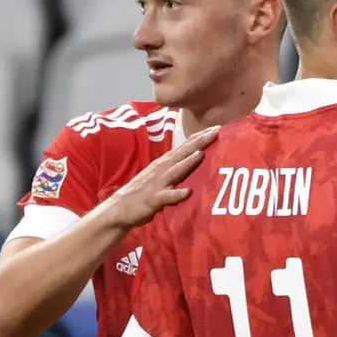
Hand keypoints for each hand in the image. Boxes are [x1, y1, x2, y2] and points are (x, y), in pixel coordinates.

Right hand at [104, 126, 218, 229]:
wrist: (119, 209)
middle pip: (182, 153)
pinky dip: (177, 194)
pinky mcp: (153, 199)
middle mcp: (162, 169)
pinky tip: (187, 192)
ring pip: (175, 171)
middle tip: (215, 131)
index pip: (185, 146)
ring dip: (188, 163)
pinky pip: (167, 197)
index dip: (200, 137)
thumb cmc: (144, 191)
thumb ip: (177, 167)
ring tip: (200, 154)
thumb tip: (197, 157)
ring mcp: (157, 184)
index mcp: (165, 163)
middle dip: (199, 142)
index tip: (217, 127)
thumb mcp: (161, 175)